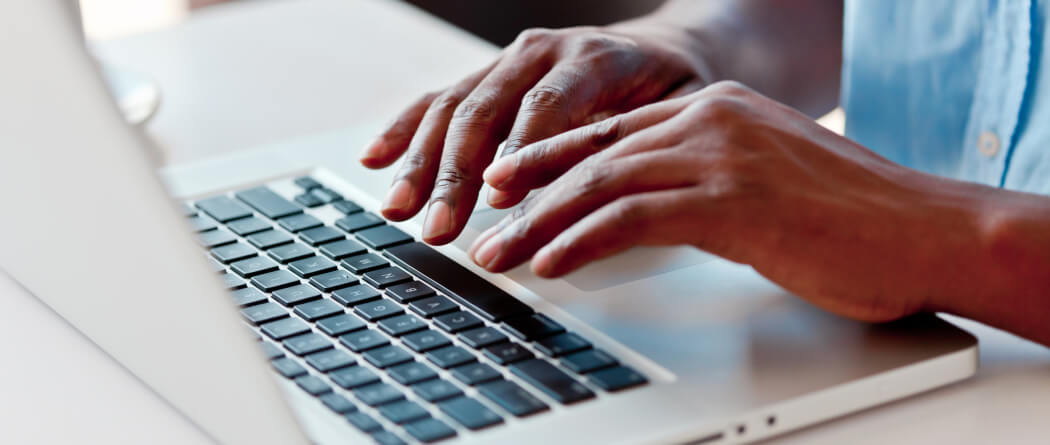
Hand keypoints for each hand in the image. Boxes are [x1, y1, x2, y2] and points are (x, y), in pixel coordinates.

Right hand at [359, 23, 710, 243]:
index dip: (518, 154)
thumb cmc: (675, 90)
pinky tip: (377, 157)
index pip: (545, 106)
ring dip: (421, 162)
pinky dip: (406, 129)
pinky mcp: (490, 77)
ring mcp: (511, 62)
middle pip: (485, 111)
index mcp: (593, 58)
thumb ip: (631, 149)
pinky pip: (439, 99)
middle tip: (438, 226)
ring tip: (398, 207)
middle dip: (454, 174)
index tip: (495, 199)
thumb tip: (583, 203)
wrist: (667, 51)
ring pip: (453, 107)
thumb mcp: (676, 116)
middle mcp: (543, 52)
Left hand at [469, 81, 974, 322]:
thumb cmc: (852, 214)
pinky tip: (552, 263)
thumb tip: (651, 209)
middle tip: (484, 222)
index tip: (507, 180)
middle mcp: (710, 121)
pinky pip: (632, 218)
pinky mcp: (730, 201)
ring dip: (540, 223)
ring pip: (600, 183)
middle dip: (529, 193)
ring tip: (499, 254)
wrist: (923, 228)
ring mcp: (719, 156)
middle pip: (592, 154)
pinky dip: (582, 241)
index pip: (611, 131)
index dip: (550, 156)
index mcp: (716, 108)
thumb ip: (707, 179)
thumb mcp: (766, 178)